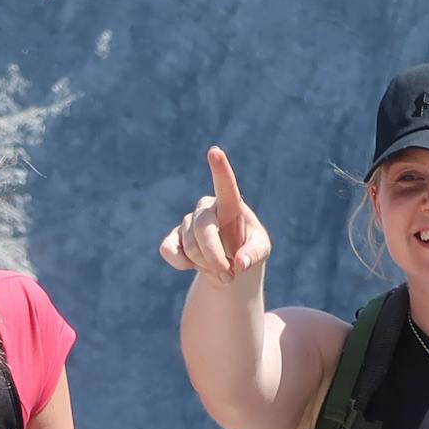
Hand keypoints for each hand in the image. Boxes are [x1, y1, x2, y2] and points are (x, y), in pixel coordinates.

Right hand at [159, 147, 271, 283]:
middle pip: (203, 229)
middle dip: (214, 256)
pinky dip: (181, 263)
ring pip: (189, 246)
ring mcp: (187, 222)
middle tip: (229, 277)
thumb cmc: (248, 251)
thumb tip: (240, 263)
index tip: (214, 151)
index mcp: (231, 205)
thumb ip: (253, 255)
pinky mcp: (173, 238)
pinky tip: (192, 265)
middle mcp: (207, 208)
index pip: (226, 186)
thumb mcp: (260, 252)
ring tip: (220, 270)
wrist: (229, 265)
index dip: (220, 170)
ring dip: (205, 265)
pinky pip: (169, 250)